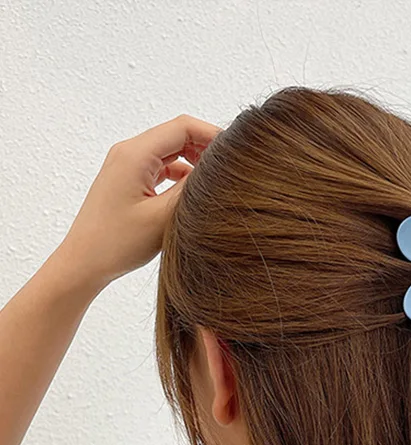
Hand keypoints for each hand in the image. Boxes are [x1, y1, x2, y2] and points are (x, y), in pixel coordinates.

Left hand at [58, 114, 221, 290]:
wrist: (84, 262)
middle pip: (177, 135)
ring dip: (196, 160)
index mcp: (136, 154)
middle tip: (232, 170)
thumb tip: (219, 171)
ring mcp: (127, 165)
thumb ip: (194, 189)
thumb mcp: (165, 216)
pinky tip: (195, 192)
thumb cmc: (119, 243)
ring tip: (217, 181)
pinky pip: (161, 166)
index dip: (214, 135)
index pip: (183, 127)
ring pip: (171, 150)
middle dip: (207, 147)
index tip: (238, 154)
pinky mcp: (128, 179)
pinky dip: (182, 173)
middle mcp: (129, 152)